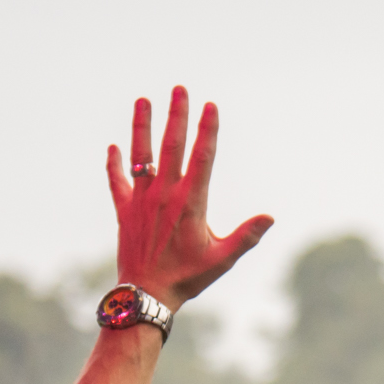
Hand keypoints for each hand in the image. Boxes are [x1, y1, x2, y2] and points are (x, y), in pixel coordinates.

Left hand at [109, 88, 273, 308]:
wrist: (146, 294)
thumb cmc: (187, 277)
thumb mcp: (222, 259)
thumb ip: (246, 236)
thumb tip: (269, 218)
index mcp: (190, 203)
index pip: (202, 157)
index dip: (207, 130)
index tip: (210, 106)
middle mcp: (164, 194)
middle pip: (171, 145)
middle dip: (176, 115)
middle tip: (179, 89)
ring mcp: (141, 200)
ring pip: (140, 154)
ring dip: (141, 125)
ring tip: (143, 100)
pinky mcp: (124, 210)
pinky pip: (117, 180)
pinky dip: (114, 163)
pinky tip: (114, 147)